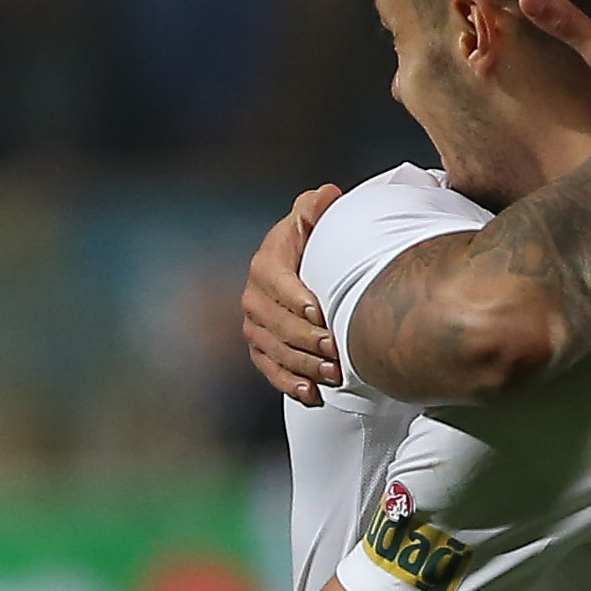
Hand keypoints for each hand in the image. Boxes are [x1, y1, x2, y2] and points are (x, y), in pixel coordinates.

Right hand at [245, 185, 344, 402]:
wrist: (311, 270)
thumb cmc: (317, 242)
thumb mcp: (315, 220)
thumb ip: (317, 208)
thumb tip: (327, 196)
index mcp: (267, 264)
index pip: (276, 282)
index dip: (295, 298)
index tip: (319, 313)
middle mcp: (255, 297)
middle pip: (274, 322)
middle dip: (305, 338)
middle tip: (336, 349)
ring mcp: (257, 325)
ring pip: (274, 349)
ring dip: (303, 364)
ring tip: (333, 374)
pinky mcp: (263, 348)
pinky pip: (270, 369)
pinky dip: (289, 383)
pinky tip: (312, 394)